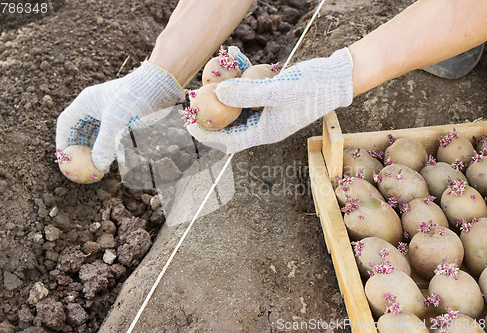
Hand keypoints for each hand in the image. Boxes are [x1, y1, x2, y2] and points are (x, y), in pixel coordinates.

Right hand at [56, 61, 184, 170]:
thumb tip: (98, 166)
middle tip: (81, 167)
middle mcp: (95, 106)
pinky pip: (111, 135)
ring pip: (96, 135)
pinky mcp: (122, 118)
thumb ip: (105, 144)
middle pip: (80, 130)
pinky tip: (115, 160)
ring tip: (99, 167)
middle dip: (80, 149)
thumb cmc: (134, 98)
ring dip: (97, 151)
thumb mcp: (117, 121)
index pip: (66, 123)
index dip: (62, 141)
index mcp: (86, 102)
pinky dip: (110, 148)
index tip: (64, 159)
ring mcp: (109, 112)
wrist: (159, 86)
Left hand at [187, 48, 353, 153]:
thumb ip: (247, 93)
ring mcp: (268, 115)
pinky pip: (248, 100)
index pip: (228, 141)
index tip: (189, 124)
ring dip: (222, 103)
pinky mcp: (271, 102)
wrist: (336, 79)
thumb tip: (218, 94)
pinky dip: (237, 90)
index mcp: (265, 132)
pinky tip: (231, 75)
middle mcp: (264, 127)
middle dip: (211, 119)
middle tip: (194, 105)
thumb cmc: (311, 87)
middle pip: (229, 129)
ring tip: (208, 89)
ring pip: (237, 114)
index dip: (206, 135)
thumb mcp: (277, 90)